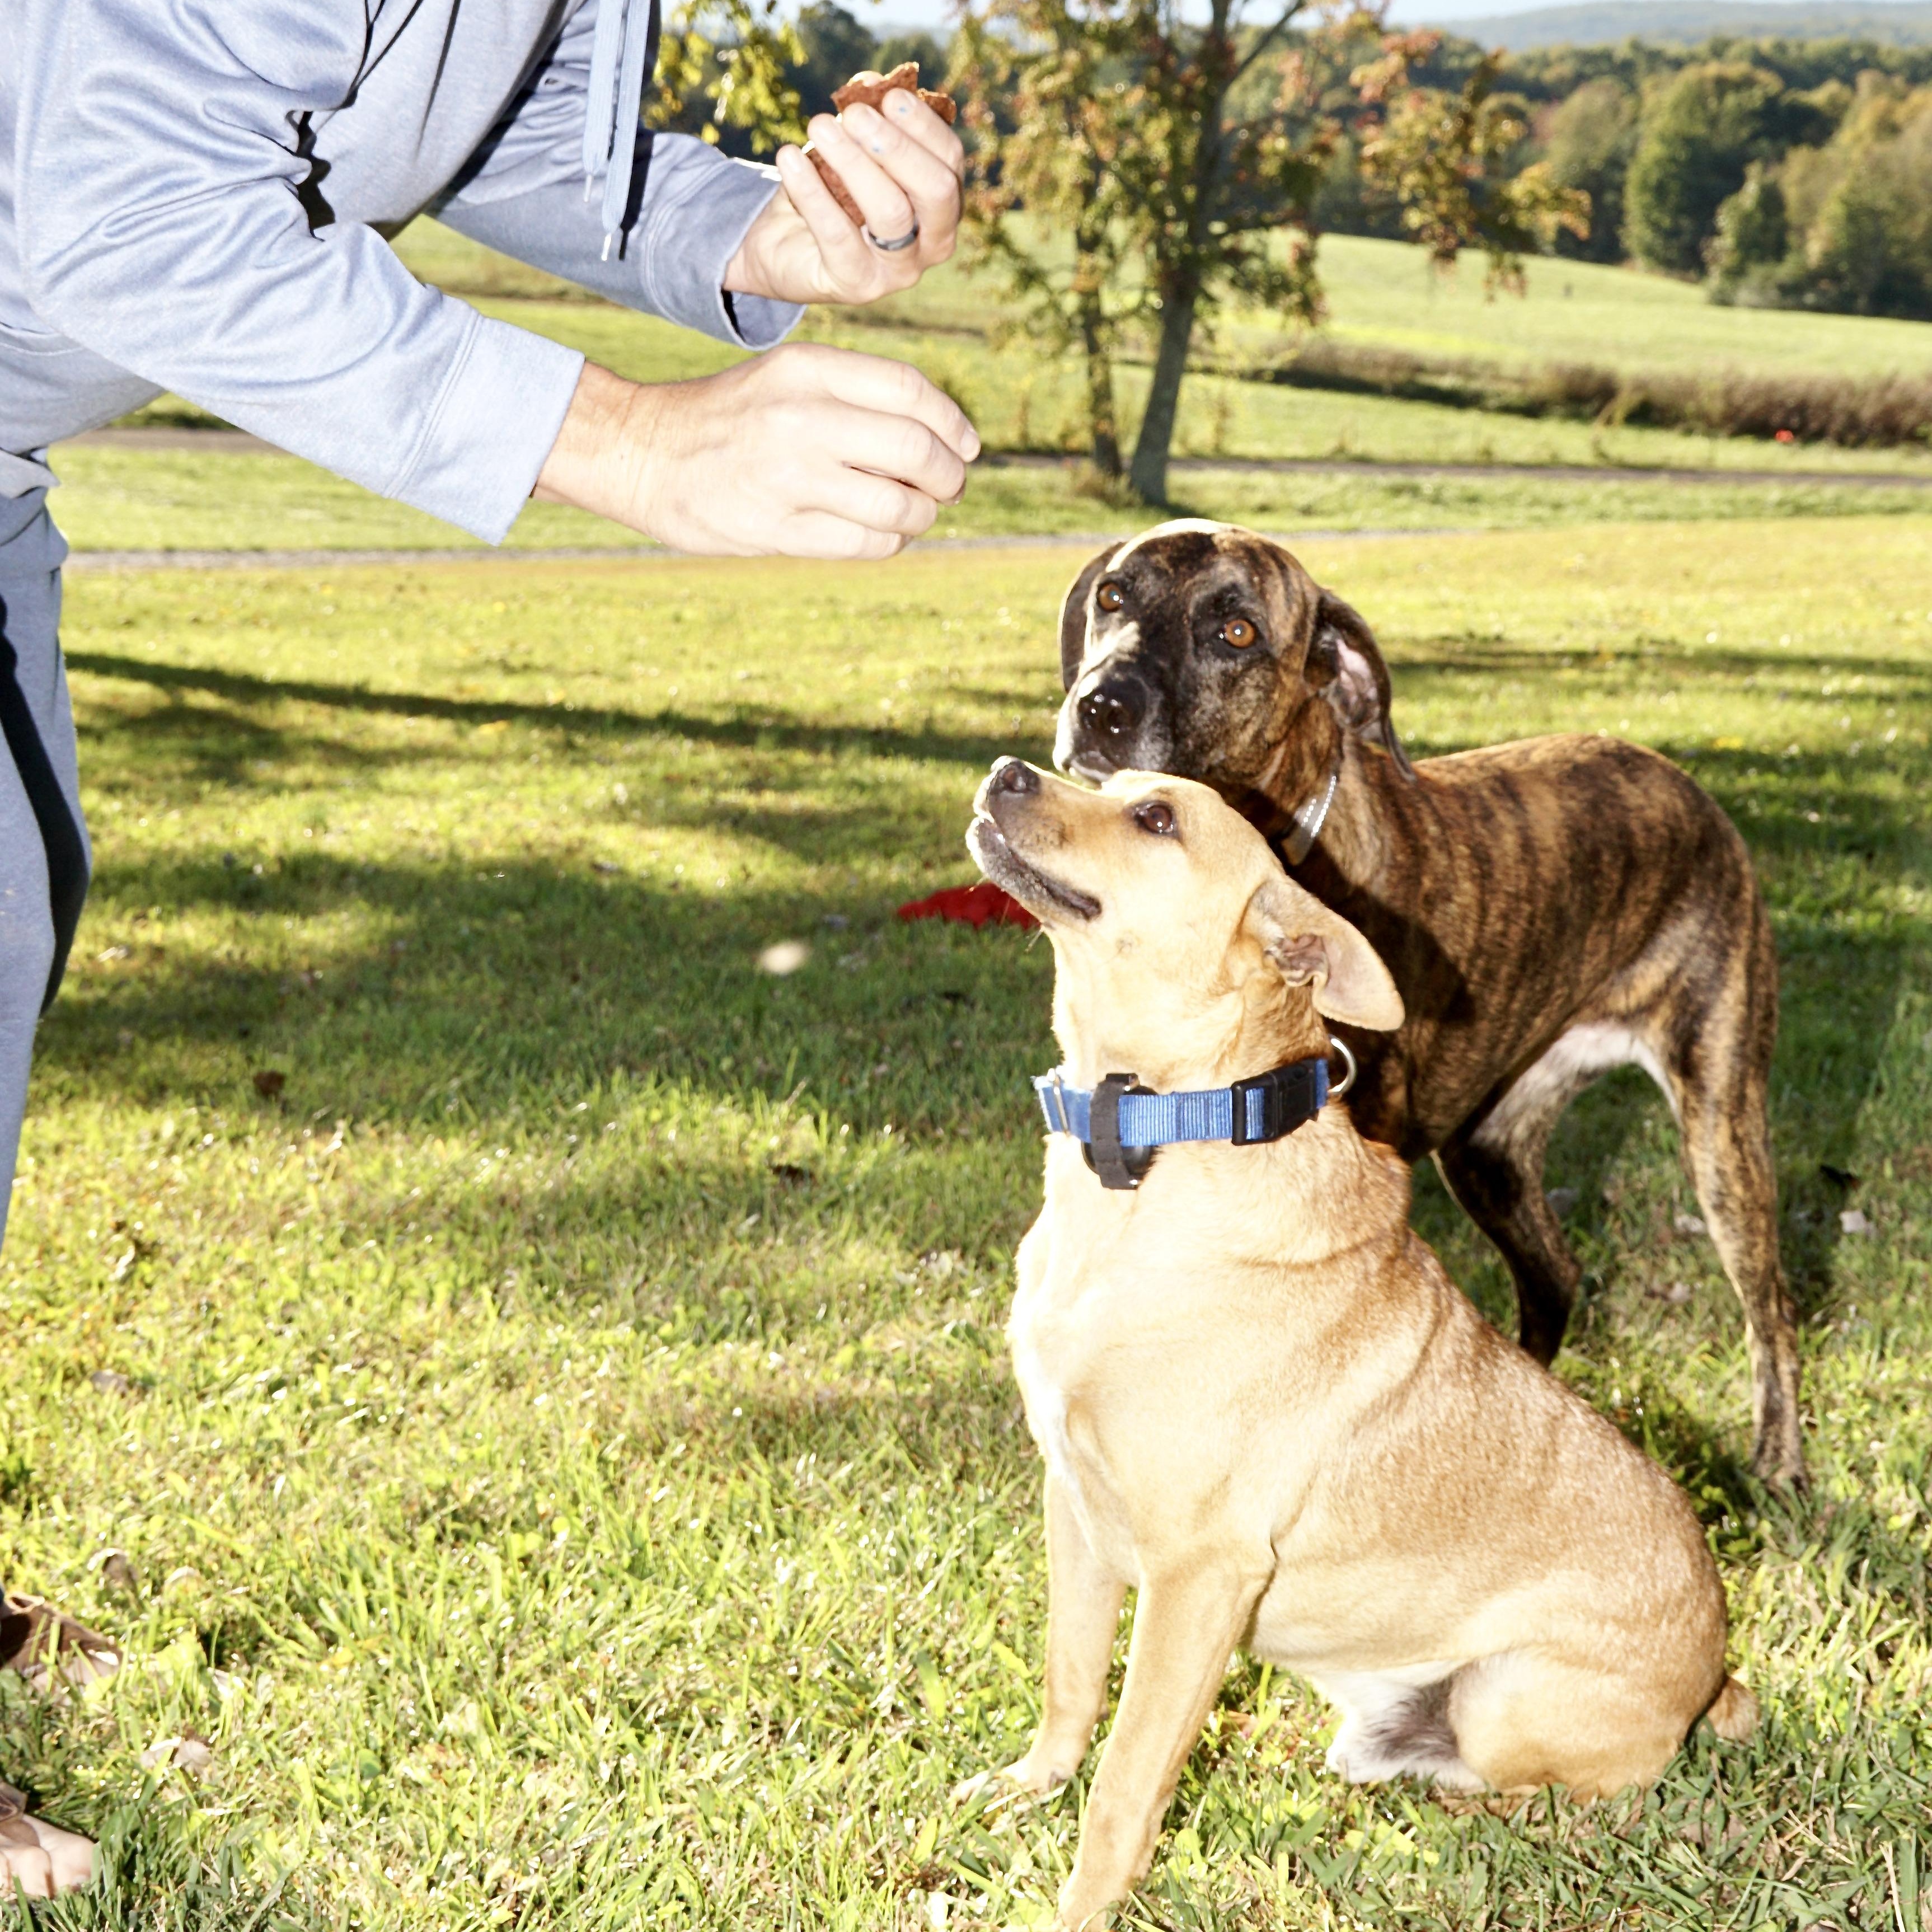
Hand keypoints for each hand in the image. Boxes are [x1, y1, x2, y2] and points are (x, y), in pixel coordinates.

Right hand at [532, 345, 979, 559]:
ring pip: (899, 505)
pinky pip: (865, 544)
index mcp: (806, 369)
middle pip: (916, 449)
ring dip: (923, 515)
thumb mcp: (786, 378)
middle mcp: (800, 418)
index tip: (967, 445)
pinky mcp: (776, 530)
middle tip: (950, 487)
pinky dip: (891, 542)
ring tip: (917, 513)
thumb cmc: (730, 418)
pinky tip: (885, 535)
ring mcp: (788, 477)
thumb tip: (942, 436)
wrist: (642, 453)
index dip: (953, 422)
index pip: (909, 389)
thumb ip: (855, 394)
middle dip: (950, 476)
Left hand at [725, 91, 963, 306]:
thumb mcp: (850, 148)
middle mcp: (933, 242)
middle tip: (855, 114)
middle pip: (936, 191)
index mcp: (943, 204)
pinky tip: (788, 156)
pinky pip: (838, 234)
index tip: (888, 95)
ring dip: (853, 162)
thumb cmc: (829, 190)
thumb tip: (871, 85)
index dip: (923, 125)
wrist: (783, 246)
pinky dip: (811, 190)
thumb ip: (866, 119)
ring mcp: (899, 271)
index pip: (950, 161)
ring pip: (891, 212)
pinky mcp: (858, 286)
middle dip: (896, 146)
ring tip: (819, 126)